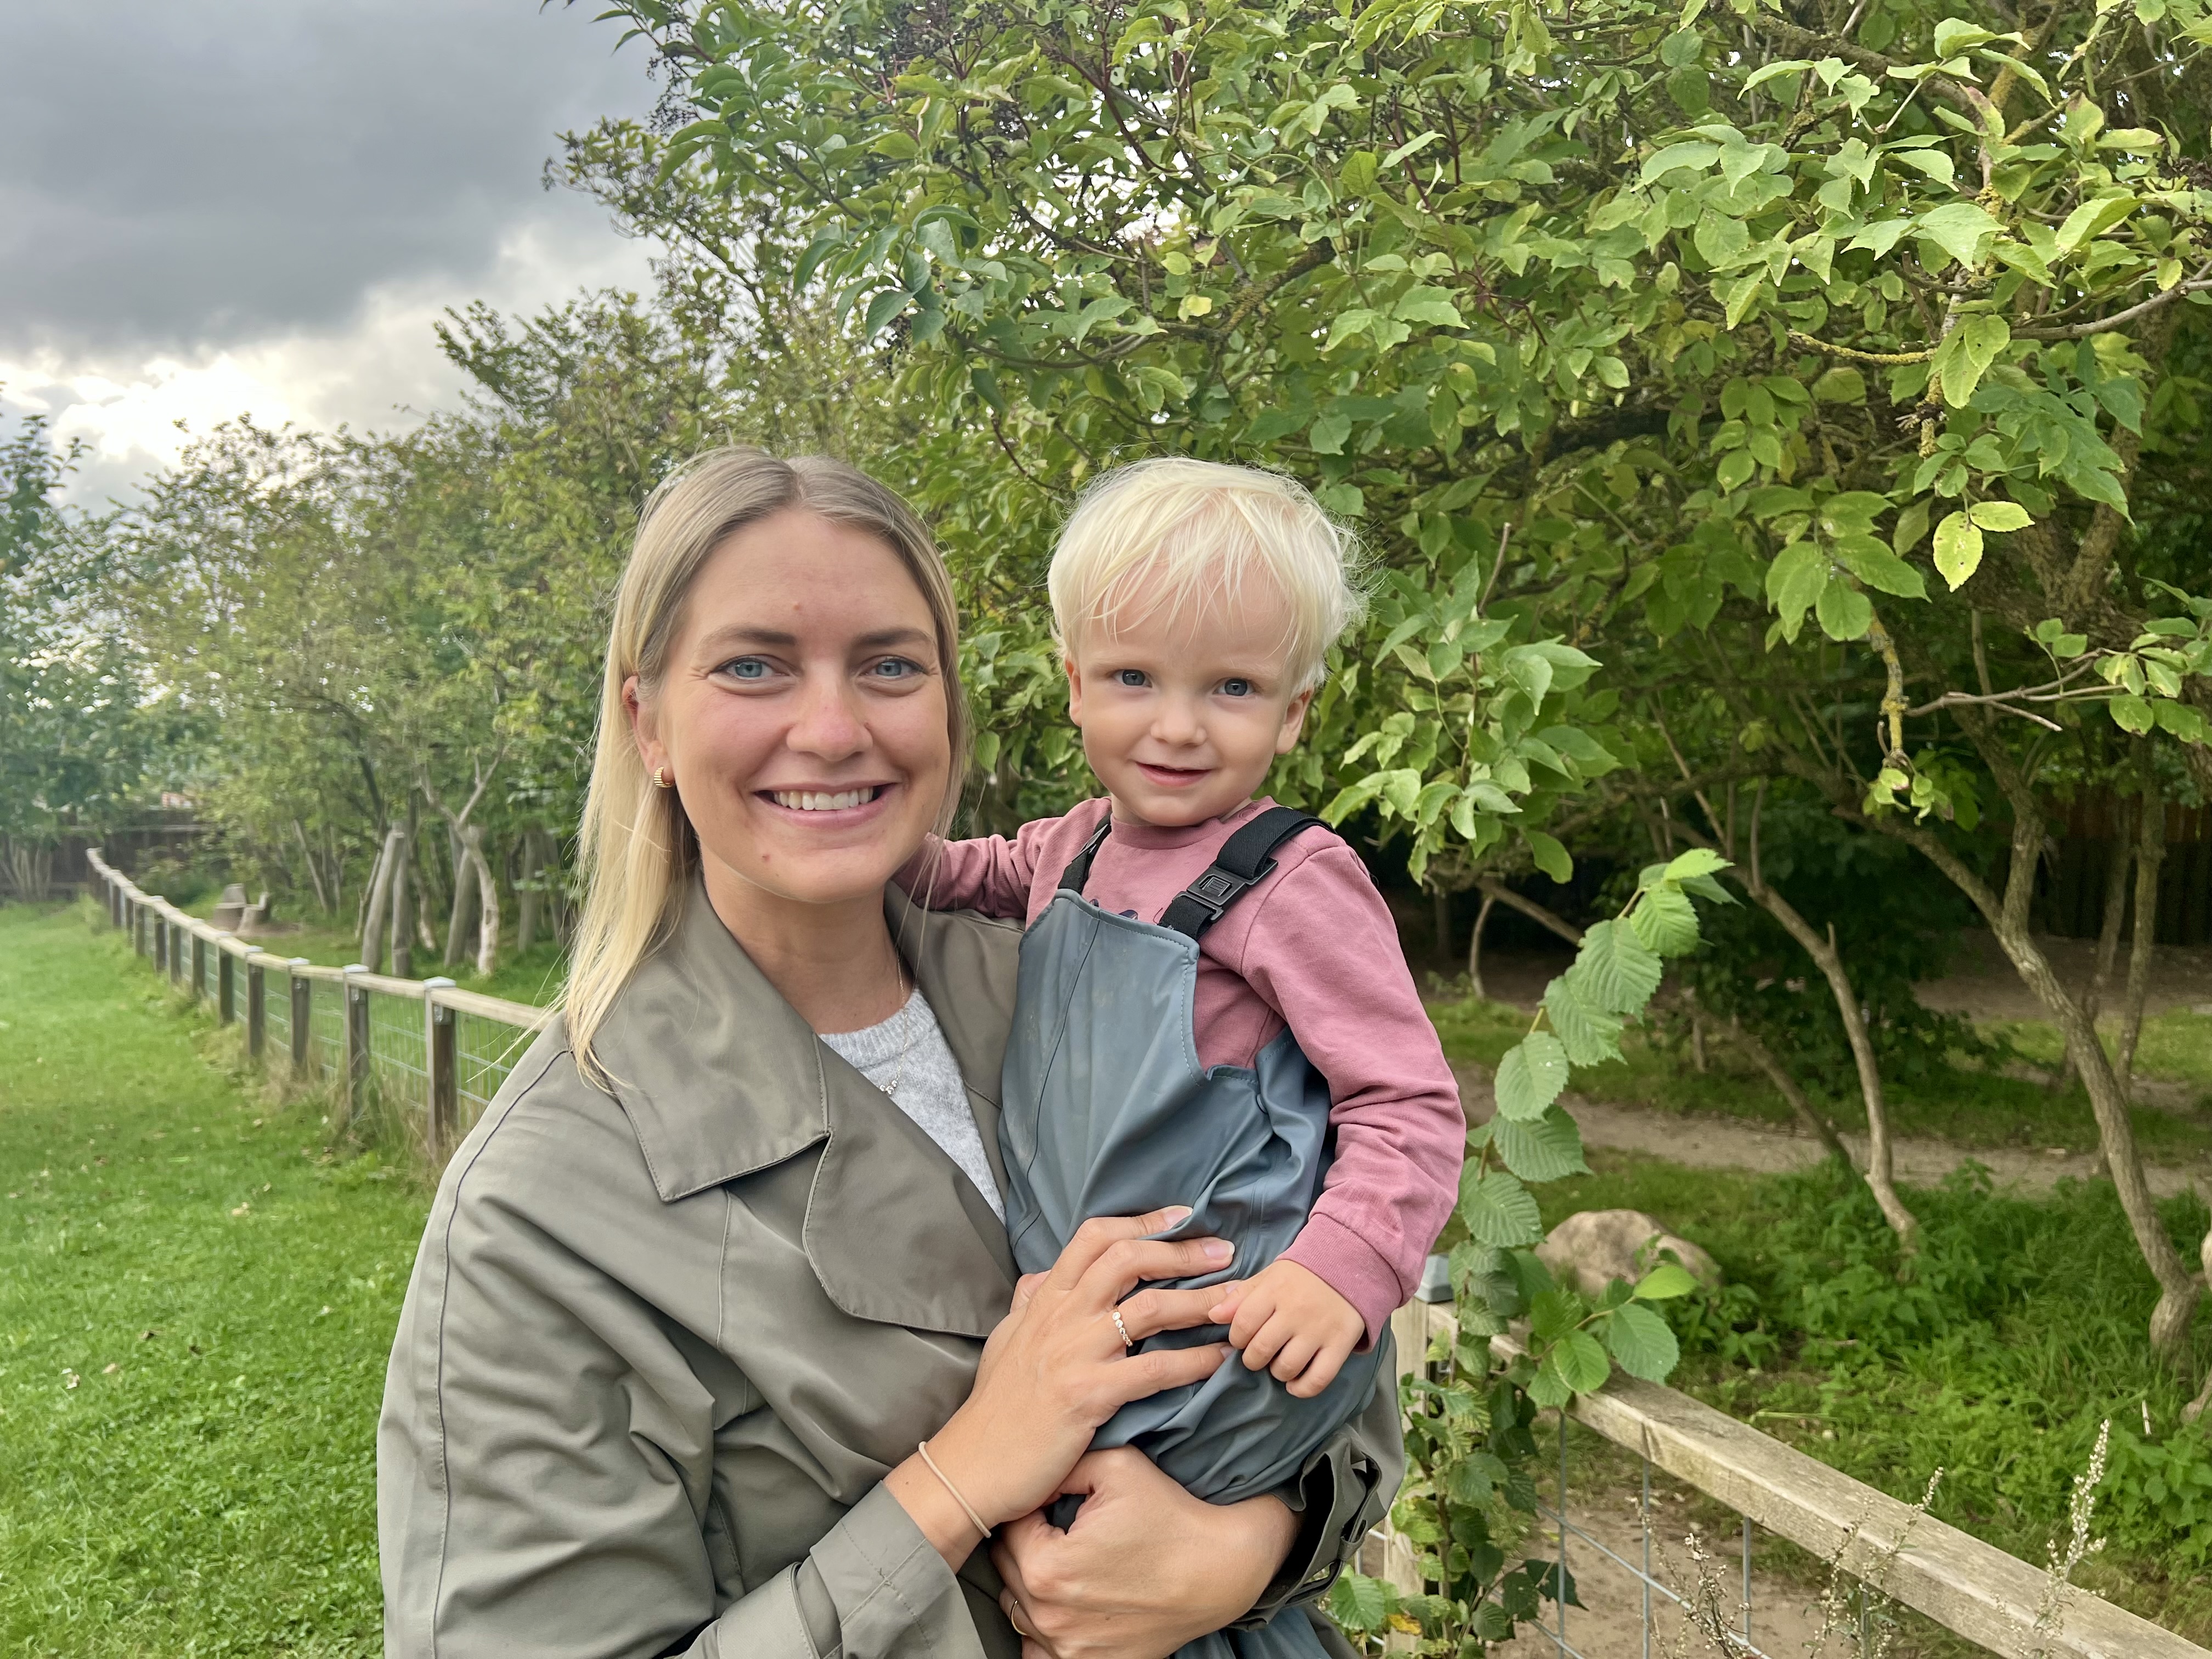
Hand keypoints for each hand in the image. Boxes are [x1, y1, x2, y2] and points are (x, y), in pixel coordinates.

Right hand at [889, 1208, 1237, 1562]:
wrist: (973, 1464)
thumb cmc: (993, 1406)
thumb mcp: (1005, 1339)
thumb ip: (1028, 1303)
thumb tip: (1041, 1277)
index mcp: (1045, 1300)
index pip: (1094, 1238)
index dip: (1141, 1221)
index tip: (1182, 1216)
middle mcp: (1061, 1317)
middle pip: (1127, 1260)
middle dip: (1182, 1252)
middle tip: (1225, 1252)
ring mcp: (1075, 1354)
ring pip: (1148, 1310)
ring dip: (1199, 1301)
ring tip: (1235, 1301)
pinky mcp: (1088, 1395)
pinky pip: (1152, 1371)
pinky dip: (1192, 1362)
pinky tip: (1218, 1360)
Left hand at [993, 1448, 1298, 1658]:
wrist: (1218, 1570)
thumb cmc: (1169, 1516)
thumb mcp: (1115, 1465)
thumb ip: (1060, 1466)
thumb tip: (1031, 1476)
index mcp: (1046, 1567)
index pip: (1008, 1528)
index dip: (1031, 1507)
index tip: (1056, 1501)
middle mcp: (1048, 1616)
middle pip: (1006, 1570)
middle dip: (1029, 1544)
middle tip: (1063, 1528)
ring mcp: (1066, 1649)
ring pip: (1018, 1609)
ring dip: (1033, 1584)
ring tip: (1072, 1562)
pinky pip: (1038, 1649)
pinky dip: (1047, 1627)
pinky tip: (1073, 1603)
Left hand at [1208, 1259, 1363, 1398]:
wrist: (1352, 1261)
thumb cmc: (1304, 1274)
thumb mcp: (1270, 1276)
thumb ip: (1241, 1296)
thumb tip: (1213, 1316)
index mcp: (1275, 1290)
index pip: (1242, 1323)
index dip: (1237, 1337)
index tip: (1243, 1338)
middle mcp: (1296, 1310)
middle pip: (1261, 1349)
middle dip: (1253, 1358)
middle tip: (1259, 1354)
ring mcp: (1319, 1329)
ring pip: (1287, 1367)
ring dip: (1277, 1372)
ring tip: (1279, 1363)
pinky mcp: (1341, 1344)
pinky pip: (1318, 1379)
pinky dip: (1302, 1389)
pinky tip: (1295, 1383)